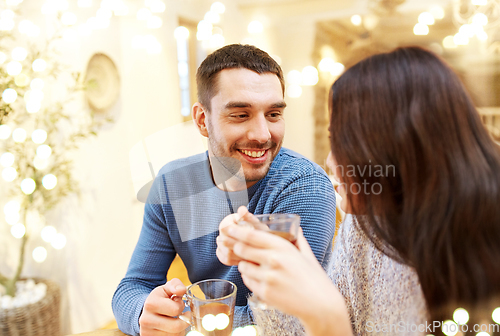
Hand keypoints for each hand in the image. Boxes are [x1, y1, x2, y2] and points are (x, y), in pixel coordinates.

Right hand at [139, 278, 189, 335]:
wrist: (146, 310)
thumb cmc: (160, 298)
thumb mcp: (167, 288)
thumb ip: (176, 285)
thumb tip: (181, 290)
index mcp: (151, 303)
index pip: (175, 309)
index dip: (181, 306)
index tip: (178, 303)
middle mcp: (146, 319)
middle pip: (176, 326)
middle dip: (184, 320)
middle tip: (183, 315)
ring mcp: (147, 331)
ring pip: (174, 335)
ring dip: (180, 329)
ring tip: (175, 321)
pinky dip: (174, 335)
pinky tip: (171, 328)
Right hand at [216, 206, 254, 265]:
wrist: (259, 238)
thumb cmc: (257, 229)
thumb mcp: (255, 222)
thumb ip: (247, 217)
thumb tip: (242, 209)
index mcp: (228, 222)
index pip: (225, 229)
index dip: (236, 236)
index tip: (247, 239)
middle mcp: (222, 232)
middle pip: (224, 243)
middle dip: (238, 247)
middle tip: (250, 250)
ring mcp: (221, 243)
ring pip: (225, 252)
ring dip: (237, 255)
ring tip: (249, 255)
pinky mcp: (223, 253)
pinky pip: (224, 259)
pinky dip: (234, 261)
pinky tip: (243, 259)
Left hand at [227, 227, 352, 335]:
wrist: (320, 305)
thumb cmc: (314, 278)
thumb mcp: (306, 255)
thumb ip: (298, 240)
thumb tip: (296, 228)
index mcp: (283, 247)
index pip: (252, 235)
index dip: (237, 231)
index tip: (230, 228)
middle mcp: (273, 260)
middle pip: (242, 249)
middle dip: (237, 247)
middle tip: (237, 247)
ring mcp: (268, 277)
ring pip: (243, 266)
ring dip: (244, 264)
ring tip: (255, 265)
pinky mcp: (264, 292)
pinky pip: (247, 281)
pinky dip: (250, 277)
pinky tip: (260, 277)